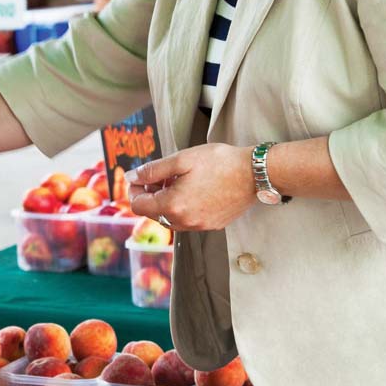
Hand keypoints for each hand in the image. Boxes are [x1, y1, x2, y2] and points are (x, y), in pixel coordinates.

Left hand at [125, 143, 255, 230]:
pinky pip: (187, 220)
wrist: (254, 173)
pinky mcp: (212, 225)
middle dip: (150, 194)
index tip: (140, 176)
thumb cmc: (219, 162)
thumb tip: (131, 177)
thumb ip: (152, 170)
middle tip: (160, 174)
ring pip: (170, 218)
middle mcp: (185, 222)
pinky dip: (182, 207)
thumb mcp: (180, 160)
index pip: (138, 206)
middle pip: (153, 214)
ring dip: (165, 201)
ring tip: (177, 180)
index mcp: (174, 205)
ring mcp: (200, 226)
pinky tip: (192, 189)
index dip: (134, 190)